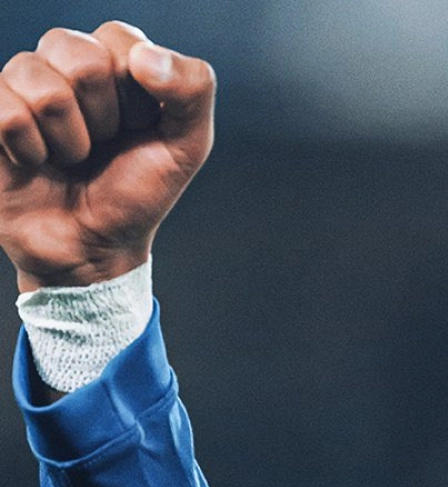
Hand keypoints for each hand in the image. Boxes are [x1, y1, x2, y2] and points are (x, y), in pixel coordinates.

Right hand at [0, 21, 213, 290]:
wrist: (93, 250)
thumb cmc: (135, 196)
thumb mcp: (187, 147)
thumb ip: (194, 89)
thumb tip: (146, 57)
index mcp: (113, 60)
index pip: (120, 40)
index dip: (136, 97)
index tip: (138, 129)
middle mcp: (64, 62)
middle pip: (80, 58)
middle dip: (102, 120)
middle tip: (100, 148)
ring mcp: (23, 86)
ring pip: (43, 88)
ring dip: (69, 142)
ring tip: (70, 159)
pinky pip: (8, 113)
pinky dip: (32, 151)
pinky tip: (36, 162)